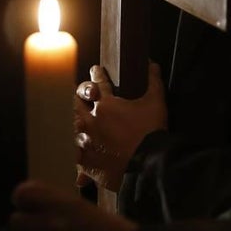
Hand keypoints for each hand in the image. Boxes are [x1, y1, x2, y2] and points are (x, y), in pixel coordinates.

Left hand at [73, 62, 167, 191]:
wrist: (148, 165)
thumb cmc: (151, 132)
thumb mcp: (156, 102)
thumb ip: (153, 81)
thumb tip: (152, 65)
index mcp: (105, 105)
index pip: (98, 82)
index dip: (97, 74)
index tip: (96, 70)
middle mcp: (91, 121)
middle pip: (78, 103)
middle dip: (82, 96)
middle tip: (86, 96)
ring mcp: (87, 142)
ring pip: (74, 129)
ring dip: (80, 124)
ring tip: (82, 124)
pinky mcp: (87, 162)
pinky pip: (77, 156)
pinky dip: (80, 154)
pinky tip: (82, 154)